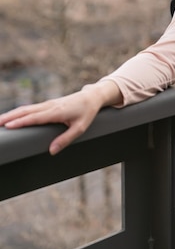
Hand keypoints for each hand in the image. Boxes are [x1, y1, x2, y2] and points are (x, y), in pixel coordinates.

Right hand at [0, 82, 121, 154]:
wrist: (91, 97)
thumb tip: (51, 151)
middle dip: (10, 117)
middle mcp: (49, 106)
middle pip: (26, 112)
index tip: (9, 126)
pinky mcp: (48, 104)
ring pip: (26, 109)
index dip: (21, 122)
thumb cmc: (87, 113)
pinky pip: (30, 108)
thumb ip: (65, 139)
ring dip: (12, 114)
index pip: (35, 118)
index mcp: (56, 112)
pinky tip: (12, 117)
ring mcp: (48, 104)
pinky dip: (19, 112)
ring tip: (0, 121)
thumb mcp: (80, 128)